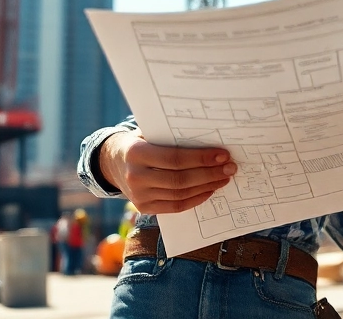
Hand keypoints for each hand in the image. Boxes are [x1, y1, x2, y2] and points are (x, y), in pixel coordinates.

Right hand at [100, 131, 236, 213]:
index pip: (175, 158)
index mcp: (135, 153)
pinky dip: (196, 199)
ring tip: (223, 177)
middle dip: (209, 173)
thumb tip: (210, 140)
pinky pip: (176, 207)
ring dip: (207, 186)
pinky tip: (209, 189)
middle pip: (180, 179)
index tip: (222, 154)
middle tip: (230, 167)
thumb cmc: (139, 142)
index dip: (201, 158)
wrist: (112, 162)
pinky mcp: (144, 208)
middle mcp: (135, 177)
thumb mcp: (149, 134)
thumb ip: (172, 138)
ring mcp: (138, 196)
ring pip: (180, 195)